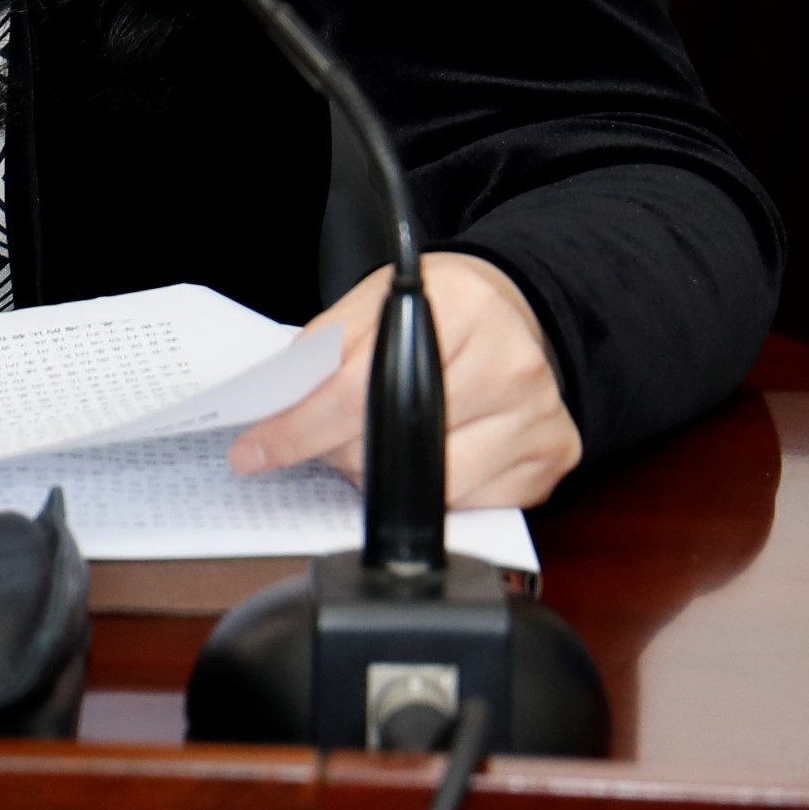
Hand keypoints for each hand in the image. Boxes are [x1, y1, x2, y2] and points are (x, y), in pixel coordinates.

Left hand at [229, 253, 580, 508]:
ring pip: (430, 488)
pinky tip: (427, 457)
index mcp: (463, 307)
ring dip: (383, 479)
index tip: (257, 451)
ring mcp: (539, 418)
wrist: (511, 315)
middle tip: (322, 440)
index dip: (298, 428)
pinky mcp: (551, 462)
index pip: (359, 388)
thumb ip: (322, 352)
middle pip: (392, 446)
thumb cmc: (436, 311)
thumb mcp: (371, 303)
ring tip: (374, 445)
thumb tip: (274, 412)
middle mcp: (514, 364)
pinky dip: (430, 493)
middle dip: (337, 452)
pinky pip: (470, 506)